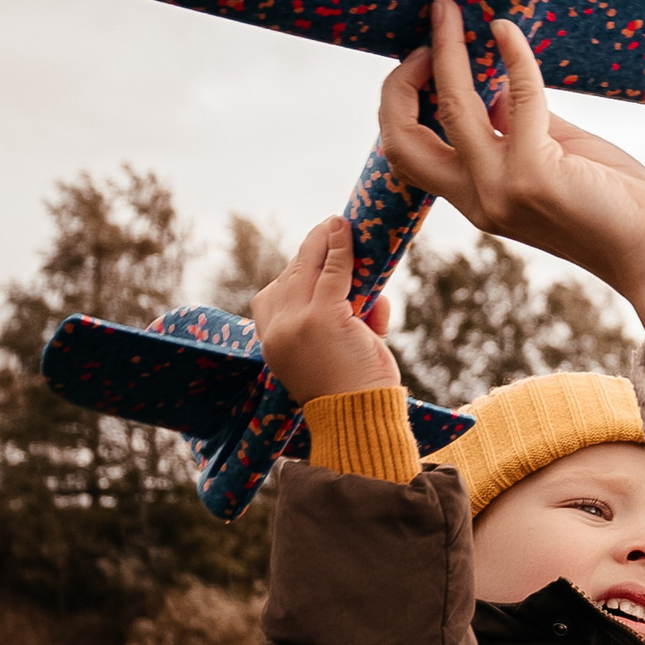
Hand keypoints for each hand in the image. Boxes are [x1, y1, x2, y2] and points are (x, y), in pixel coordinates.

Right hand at [251, 218, 403, 405]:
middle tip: (328, 229)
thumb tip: (373, 298)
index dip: (294, 273)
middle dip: (310, 252)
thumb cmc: (353, 393)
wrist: (358, 419)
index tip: (310, 256)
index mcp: (272, 343)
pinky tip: (346, 230)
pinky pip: (333, 272)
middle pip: (291, 277)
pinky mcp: (323, 316)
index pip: (273, 296)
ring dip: (324, 242)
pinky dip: (341, 249)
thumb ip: (348, 323)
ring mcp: (298, 322)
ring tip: (338, 225)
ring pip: (309, 269)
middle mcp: (278, 330)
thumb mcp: (340, 355)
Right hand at [374, 2, 644, 396]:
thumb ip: (520, 126)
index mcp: (477, 197)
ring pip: (451, 107)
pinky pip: (517, 97)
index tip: (425, 57)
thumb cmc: (614, 203)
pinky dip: (513, 57)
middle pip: (401, 138)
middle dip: (400, 80)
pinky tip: (508, 31)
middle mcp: (479, 198)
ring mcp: (502, 189)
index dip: (402, 100)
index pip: (407, 151)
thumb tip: (495, 87)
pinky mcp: (534, 174)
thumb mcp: (555, 158)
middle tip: (430, 34)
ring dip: (446, 51)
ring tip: (450, 10)